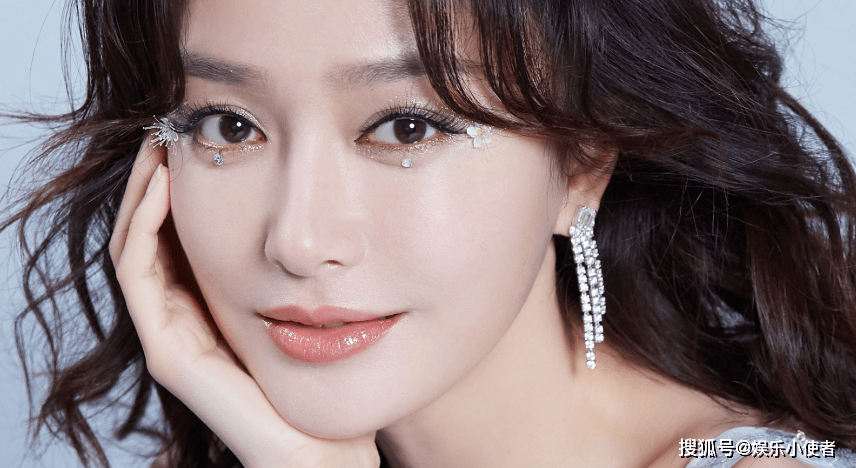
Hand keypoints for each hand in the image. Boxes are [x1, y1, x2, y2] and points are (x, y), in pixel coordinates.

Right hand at [109, 139, 379, 467]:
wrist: (330, 444)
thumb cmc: (336, 374)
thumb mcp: (322, 299)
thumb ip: (308, 261)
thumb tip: (324, 200)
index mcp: (216, 303)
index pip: (181, 233)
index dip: (182, 182)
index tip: (198, 133)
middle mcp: (187, 317)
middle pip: (152, 234)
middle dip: (156, 177)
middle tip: (169, 126)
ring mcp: (174, 336)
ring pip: (136, 248)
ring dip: (142, 192)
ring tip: (161, 142)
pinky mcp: (171, 355)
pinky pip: (139, 278)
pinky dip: (143, 227)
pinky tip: (166, 184)